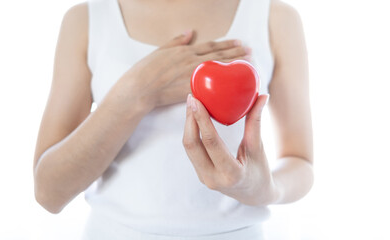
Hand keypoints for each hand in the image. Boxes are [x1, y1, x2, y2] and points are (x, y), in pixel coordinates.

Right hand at [120, 30, 252, 110]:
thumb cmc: (145, 70)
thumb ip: (177, 41)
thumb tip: (190, 31)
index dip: (227, 44)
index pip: (211, 46)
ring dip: (235, 66)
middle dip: (237, 54)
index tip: (239, 42)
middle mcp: (192, 62)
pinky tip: (235, 85)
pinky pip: (213, 88)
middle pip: (219, 57)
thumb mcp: (160, 50)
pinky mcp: (192, 90)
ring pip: (219, 70)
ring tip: (248, 64)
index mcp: (185, 51)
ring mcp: (193, 76)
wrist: (139, 88)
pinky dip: (225, 86)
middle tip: (250, 52)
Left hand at [182, 93, 278, 205]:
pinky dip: (192, 133)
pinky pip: (192, 151)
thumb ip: (256, 122)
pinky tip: (194, 118)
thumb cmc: (260, 170)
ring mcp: (204, 178)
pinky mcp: (200, 174)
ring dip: (188, 125)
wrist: (256, 195)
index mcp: (231, 173)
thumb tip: (263, 96)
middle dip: (189, 119)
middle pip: (192, 145)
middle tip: (192, 98)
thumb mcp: (258, 148)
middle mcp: (213, 178)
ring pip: (189, 148)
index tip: (196, 100)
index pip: (211, 142)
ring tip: (192, 105)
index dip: (201, 119)